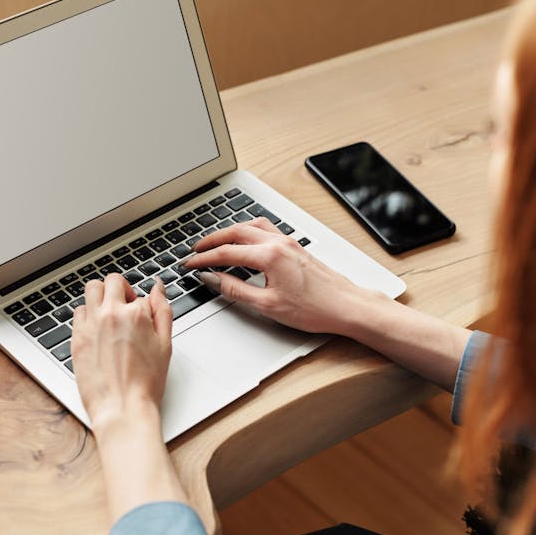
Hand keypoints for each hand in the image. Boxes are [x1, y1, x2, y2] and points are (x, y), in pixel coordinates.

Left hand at [71, 273, 172, 430]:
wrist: (122, 408)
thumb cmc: (145, 383)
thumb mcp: (165, 344)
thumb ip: (163, 311)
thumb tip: (158, 287)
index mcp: (136, 314)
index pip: (140, 295)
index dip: (144, 307)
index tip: (143, 319)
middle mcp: (111, 314)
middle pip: (112, 281)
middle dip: (121, 289)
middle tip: (126, 306)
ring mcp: (91, 324)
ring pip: (91, 289)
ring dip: (101, 296)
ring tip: (108, 313)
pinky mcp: (77, 337)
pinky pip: (78, 312)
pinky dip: (87, 315)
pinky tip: (96, 330)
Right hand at [184, 218, 371, 334]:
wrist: (346, 306)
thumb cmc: (315, 308)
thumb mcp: (267, 305)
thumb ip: (235, 289)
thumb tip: (213, 279)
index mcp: (269, 256)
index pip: (226, 252)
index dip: (203, 259)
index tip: (189, 264)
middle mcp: (278, 243)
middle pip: (235, 232)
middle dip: (212, 240)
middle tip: (195, 250)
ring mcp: (288, 242)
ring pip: (251, 226)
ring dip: (230, 231)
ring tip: (216, 242)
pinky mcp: (295, 246)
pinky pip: (266, 229)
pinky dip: (248, 231)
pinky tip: (245, 241)